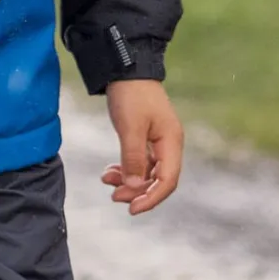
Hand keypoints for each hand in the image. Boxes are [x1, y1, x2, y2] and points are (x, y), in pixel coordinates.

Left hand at [102, 79, 183, 214]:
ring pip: (147, 172)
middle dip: (137, 191)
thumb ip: (133, 159)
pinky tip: (110, 171)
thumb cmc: (130, 95)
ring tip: (107, 180)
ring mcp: (158, 141)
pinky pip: (139, 162)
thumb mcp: (130, 128)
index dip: (151, 198)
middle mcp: (168, 144)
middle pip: (158, 180)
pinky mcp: (146, 137)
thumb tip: (134, 187)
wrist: (126, 69)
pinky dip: (126, 169)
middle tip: (113, 196)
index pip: (168, 181)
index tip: (132, 209)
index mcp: (171, 142)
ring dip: (129, 181)